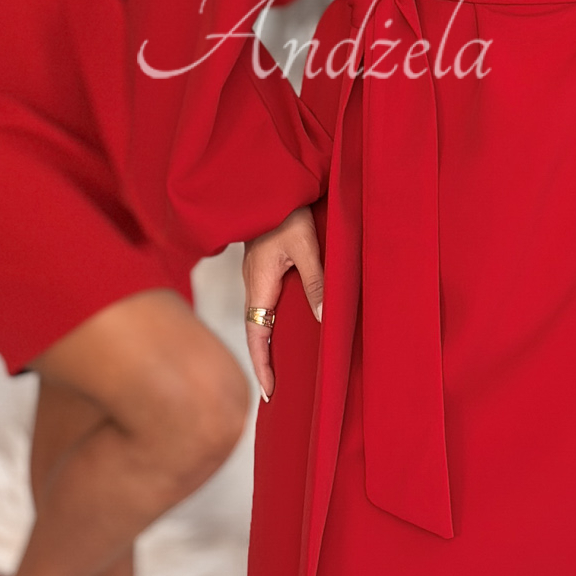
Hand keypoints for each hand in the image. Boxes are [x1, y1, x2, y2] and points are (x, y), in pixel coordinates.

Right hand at [241, 205, 323, 398]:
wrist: (267, 182)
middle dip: (262, 362)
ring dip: (266, 344)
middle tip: (273, 392)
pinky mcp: (262, 268)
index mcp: (259, 284)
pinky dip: (270, 325)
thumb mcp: (305, 246)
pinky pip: (264, 304)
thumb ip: (315, 281)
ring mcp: (256, 276)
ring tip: (278, 369)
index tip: (269, 392)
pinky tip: (283, 329)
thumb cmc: (285, 211)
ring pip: (259, 318)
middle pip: (255, 332)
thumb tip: (322, 319)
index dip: (262, 365)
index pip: (257, 335)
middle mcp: (253, 284)